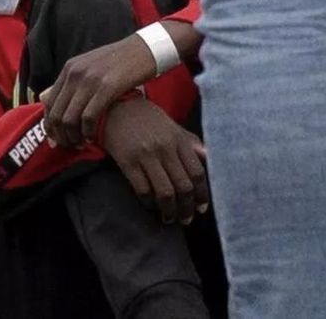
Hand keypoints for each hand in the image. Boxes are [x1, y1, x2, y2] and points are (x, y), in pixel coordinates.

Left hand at [40, 34, 155, 147]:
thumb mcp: (92, 65)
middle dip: (60, 135)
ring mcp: (90, 80)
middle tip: (69, 146)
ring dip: (73, 137)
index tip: (56, 139)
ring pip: (69, 118)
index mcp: (69, 68)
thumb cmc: (121, 61)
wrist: (145, 49)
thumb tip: (59, 101)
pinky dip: (88, 132)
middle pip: (56, 113)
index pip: (49, 102)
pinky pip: (88, 117)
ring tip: (81, 144)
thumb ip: (75, 80)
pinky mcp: (107, 87)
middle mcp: (75, 73)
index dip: (49, 125)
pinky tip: (93, 138)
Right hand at [101, 97, 209, 224]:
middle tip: (186, 218)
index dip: (202, 194)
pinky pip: (143, 189)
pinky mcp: (128, 162)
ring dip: (169, 211)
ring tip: (169, 218)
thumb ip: (191, 143)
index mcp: (179, 140)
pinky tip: (151, 206)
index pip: (197, 172)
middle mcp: (165, 148)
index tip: (201, 207)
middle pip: (183, 186)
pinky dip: (149, 203)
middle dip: (187, 207)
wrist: (116, 107)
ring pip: (165, 192)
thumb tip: (209, 158)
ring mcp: (146, 156)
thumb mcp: (172, 127)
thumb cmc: (147, 119)